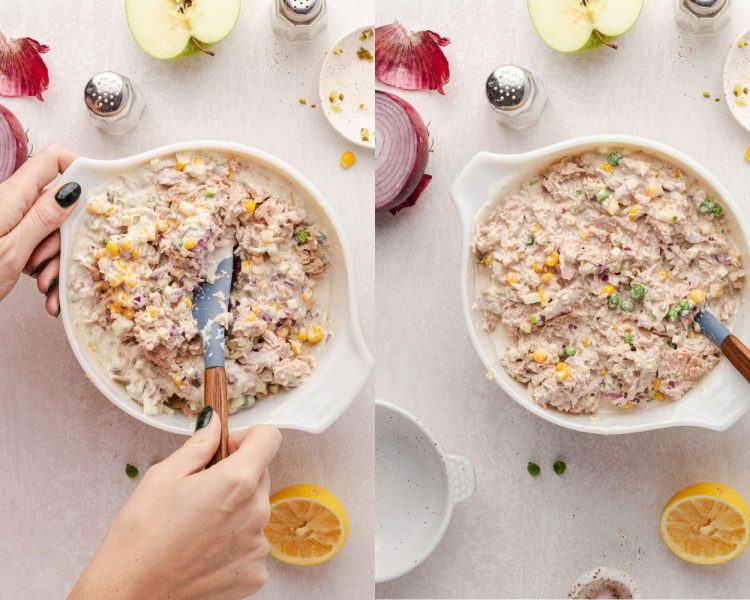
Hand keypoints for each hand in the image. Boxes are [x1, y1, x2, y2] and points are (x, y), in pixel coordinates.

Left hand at [0, 144, 78, 314]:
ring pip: (50, 229)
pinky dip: (42, 267)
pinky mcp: (8, 236)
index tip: (96, 197)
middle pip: (57, 205)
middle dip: (63, 237)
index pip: (52, 160)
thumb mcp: (12, 251)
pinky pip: (35, 244)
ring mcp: (10, 220)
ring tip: (43, 284)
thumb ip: (43, 218)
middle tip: (50, 265)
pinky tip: (43, 290)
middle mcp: (12, 203)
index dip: (78, 169)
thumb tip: (72, 190)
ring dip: (53, 259)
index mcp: (12, 196)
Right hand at [69, 411, 281, 599]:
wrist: (131, 593)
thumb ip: (200, 444)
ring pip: (255, 511)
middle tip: (200, 492)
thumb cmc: (141, 534)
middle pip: (260, 476)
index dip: (247, 438)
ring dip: (236, 511)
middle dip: (236, 476)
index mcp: (237, 481)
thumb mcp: (164, 475)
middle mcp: (257, 512)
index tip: (226, 449)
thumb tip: (216, 422)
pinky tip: (204, 551)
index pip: (270, 438)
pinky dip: (234, 543)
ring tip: (198, 526)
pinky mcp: (255, 574)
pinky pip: (252, 544)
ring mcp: (258, 546)